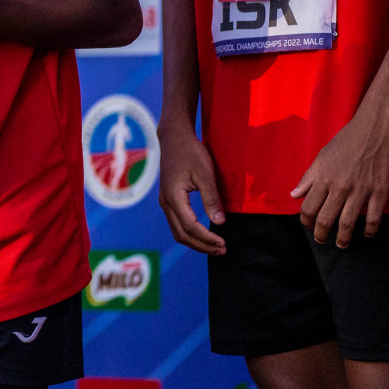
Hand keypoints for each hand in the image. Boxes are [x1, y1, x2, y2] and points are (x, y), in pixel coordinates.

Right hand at [156, 123, 226, 254]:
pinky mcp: (168, 199)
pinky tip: (203, 233)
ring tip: (214, 246)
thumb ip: (211, 199)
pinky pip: (176, 223)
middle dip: (202, 246)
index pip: (190, 227)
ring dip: (196, 242)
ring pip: (177, 231)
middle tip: (222, 250)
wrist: (174, 138)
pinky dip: (190, 233)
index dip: (208, 239)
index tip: (224, 244)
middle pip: (182, 234)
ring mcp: (165, 201)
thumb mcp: (205, 174)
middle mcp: (166, 202)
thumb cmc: (191, 153)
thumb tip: (220, 222)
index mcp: (173, 197)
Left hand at [291, 105, 388, 247]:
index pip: (308, 207)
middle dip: (321, 234)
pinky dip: (369, 230)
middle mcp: (340, 187)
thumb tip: (294, 195)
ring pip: (348, 223)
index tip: (307, 225)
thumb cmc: (346, 141)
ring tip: (341, 244)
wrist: (375, 129)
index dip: (305, 220)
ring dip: (343, 238)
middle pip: (326, 219)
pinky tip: (366, 234)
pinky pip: (374, 217)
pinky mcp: (380, 191)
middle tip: (321, 240)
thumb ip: (308, 178)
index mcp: (323, 178)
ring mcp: (361, 191)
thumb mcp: (321, 157)